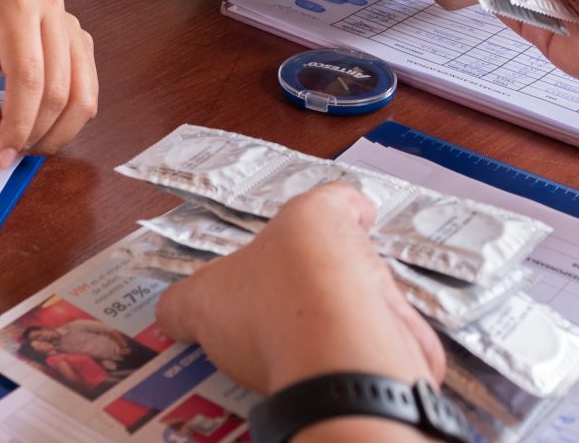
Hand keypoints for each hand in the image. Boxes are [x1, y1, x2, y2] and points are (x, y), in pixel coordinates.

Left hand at [0, 0, 98, 167]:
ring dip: (57, 133)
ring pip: (83, 96)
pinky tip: (41, 128)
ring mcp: (73, 24)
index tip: (0, 155)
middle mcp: (53, 11)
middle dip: (35, 133)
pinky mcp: (81, 40)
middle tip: (7, 153)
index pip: (29, 79)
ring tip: (25, 145)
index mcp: (16, 8)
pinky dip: (68, 120)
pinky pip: (87, 91)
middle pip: (59, 91)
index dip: (18, 125)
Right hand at [155, 185, 443, 393]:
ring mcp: (390, 303)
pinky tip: (337, 381)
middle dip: (326, 281)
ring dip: (347, 325)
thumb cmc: (271, 308)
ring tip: (304, 354)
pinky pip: (390, 356)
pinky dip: (368, 368)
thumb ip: (184, 304)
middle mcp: (360, 254)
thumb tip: (171, 314)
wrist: (332, 364)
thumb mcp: (201, 302)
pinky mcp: (408, 351)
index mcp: (313, 221)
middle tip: (290, 308)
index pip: (339, 197)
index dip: (343, 205)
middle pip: (351, 257)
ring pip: (372, 307)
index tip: (352, 212)